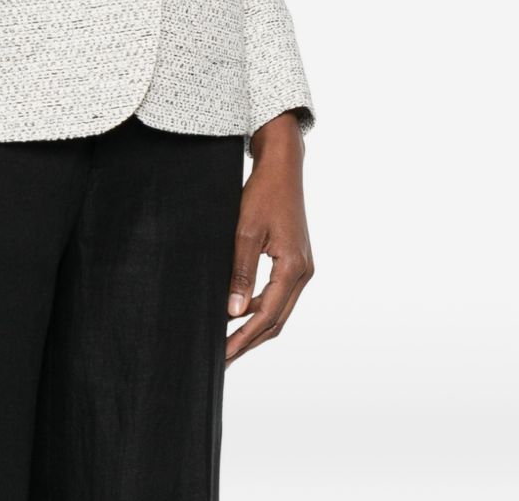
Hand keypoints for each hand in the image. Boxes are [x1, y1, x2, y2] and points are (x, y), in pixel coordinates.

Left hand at [225, 111, 313, 365]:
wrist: (282, 167)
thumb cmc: (263, 193)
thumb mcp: (246, 231)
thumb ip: (240, 272)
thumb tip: (233, 311)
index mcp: (294, 268)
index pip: (267, 315)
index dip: (244, 338)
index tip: (224, 354)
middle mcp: (303, 272)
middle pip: (276, 319)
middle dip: (249, 340)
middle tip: (223, 358)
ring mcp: (301, 267)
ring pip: (277, 309)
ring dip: (254, 326)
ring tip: (228, 340)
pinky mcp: (295, 261)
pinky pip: (277, 294)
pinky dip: (259, 306)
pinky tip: (238, 311)